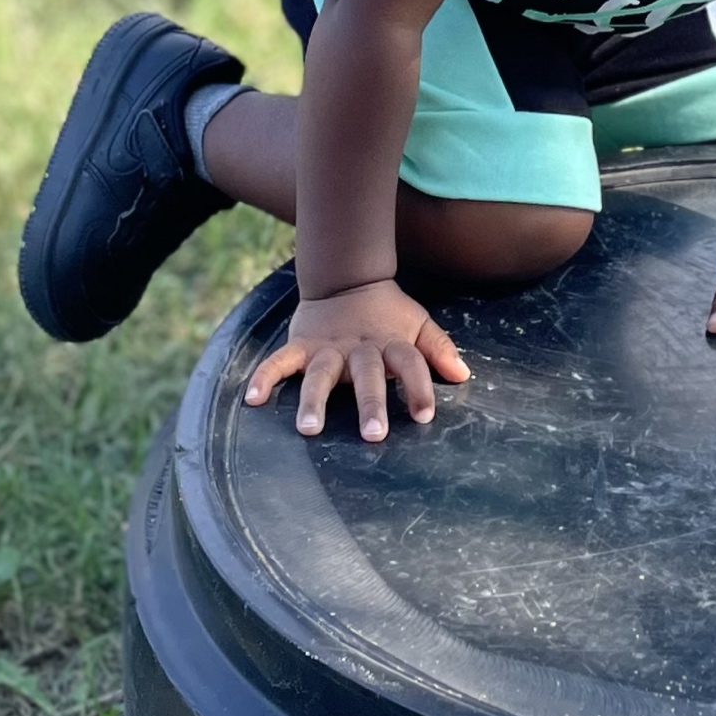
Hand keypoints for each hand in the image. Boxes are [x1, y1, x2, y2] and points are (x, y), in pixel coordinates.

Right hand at [244, 279, 469, 439]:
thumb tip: (463, 375)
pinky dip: (265, 377)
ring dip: (314, 400)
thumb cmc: (388, 313)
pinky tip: (253, 400)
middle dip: (370, 403)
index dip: (419, 387)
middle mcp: (359, 347)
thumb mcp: (418, 324)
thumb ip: (439, 348)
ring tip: (309, 429)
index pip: (410, 363)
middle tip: (374, 435)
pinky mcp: (301, 345)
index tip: (424, 416)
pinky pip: (279, 361)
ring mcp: (327, 347)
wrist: (347, 280)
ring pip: (320, 374)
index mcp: (391, 342)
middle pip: (367, 374)